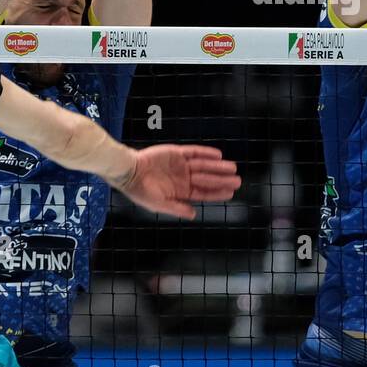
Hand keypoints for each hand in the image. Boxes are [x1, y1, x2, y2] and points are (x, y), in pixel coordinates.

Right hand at [117, 145, 240, 219]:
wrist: (128, 172)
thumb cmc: (141, 191)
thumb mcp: (159, 204)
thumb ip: (177, 207)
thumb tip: (194, 214)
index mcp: (181, 191)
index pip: (203, 192)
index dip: (217, 192)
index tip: (231, 192)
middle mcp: (183, 178)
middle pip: (207, 178)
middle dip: (222, 179)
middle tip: (238, 180)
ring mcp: (181, 165)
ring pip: (204, 165)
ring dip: (218, 166)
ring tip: (233, 167)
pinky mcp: (176, 153)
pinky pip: (194, 152)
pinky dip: (205, 153)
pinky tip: (218, 155)